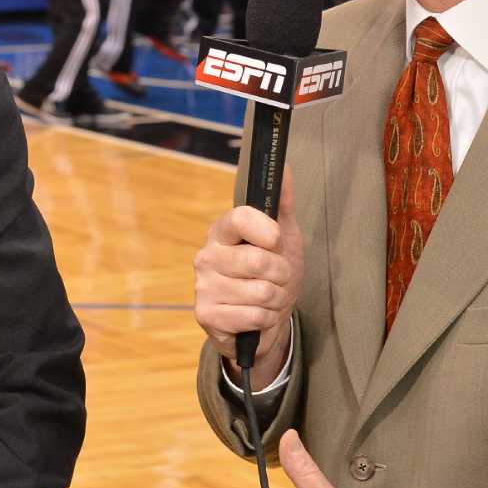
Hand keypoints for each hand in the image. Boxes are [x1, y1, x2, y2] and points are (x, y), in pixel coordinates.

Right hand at [193, 172, 302, 392]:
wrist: (263, 322)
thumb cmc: (271, 275)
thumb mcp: (284, 238)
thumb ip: (283, 202)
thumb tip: (284, 165)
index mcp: (222, 231)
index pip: (240, 218)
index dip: (267, 231)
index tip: (276, 242)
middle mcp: (206, 255)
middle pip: (258, 260)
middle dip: (281, 273)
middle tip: (277, 278)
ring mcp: (203, 286)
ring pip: (261, 292)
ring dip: (276, 300)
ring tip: (268, 299)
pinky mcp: (206, 315)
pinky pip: (254, 316)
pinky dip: (266, 319)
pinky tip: (257, 317)